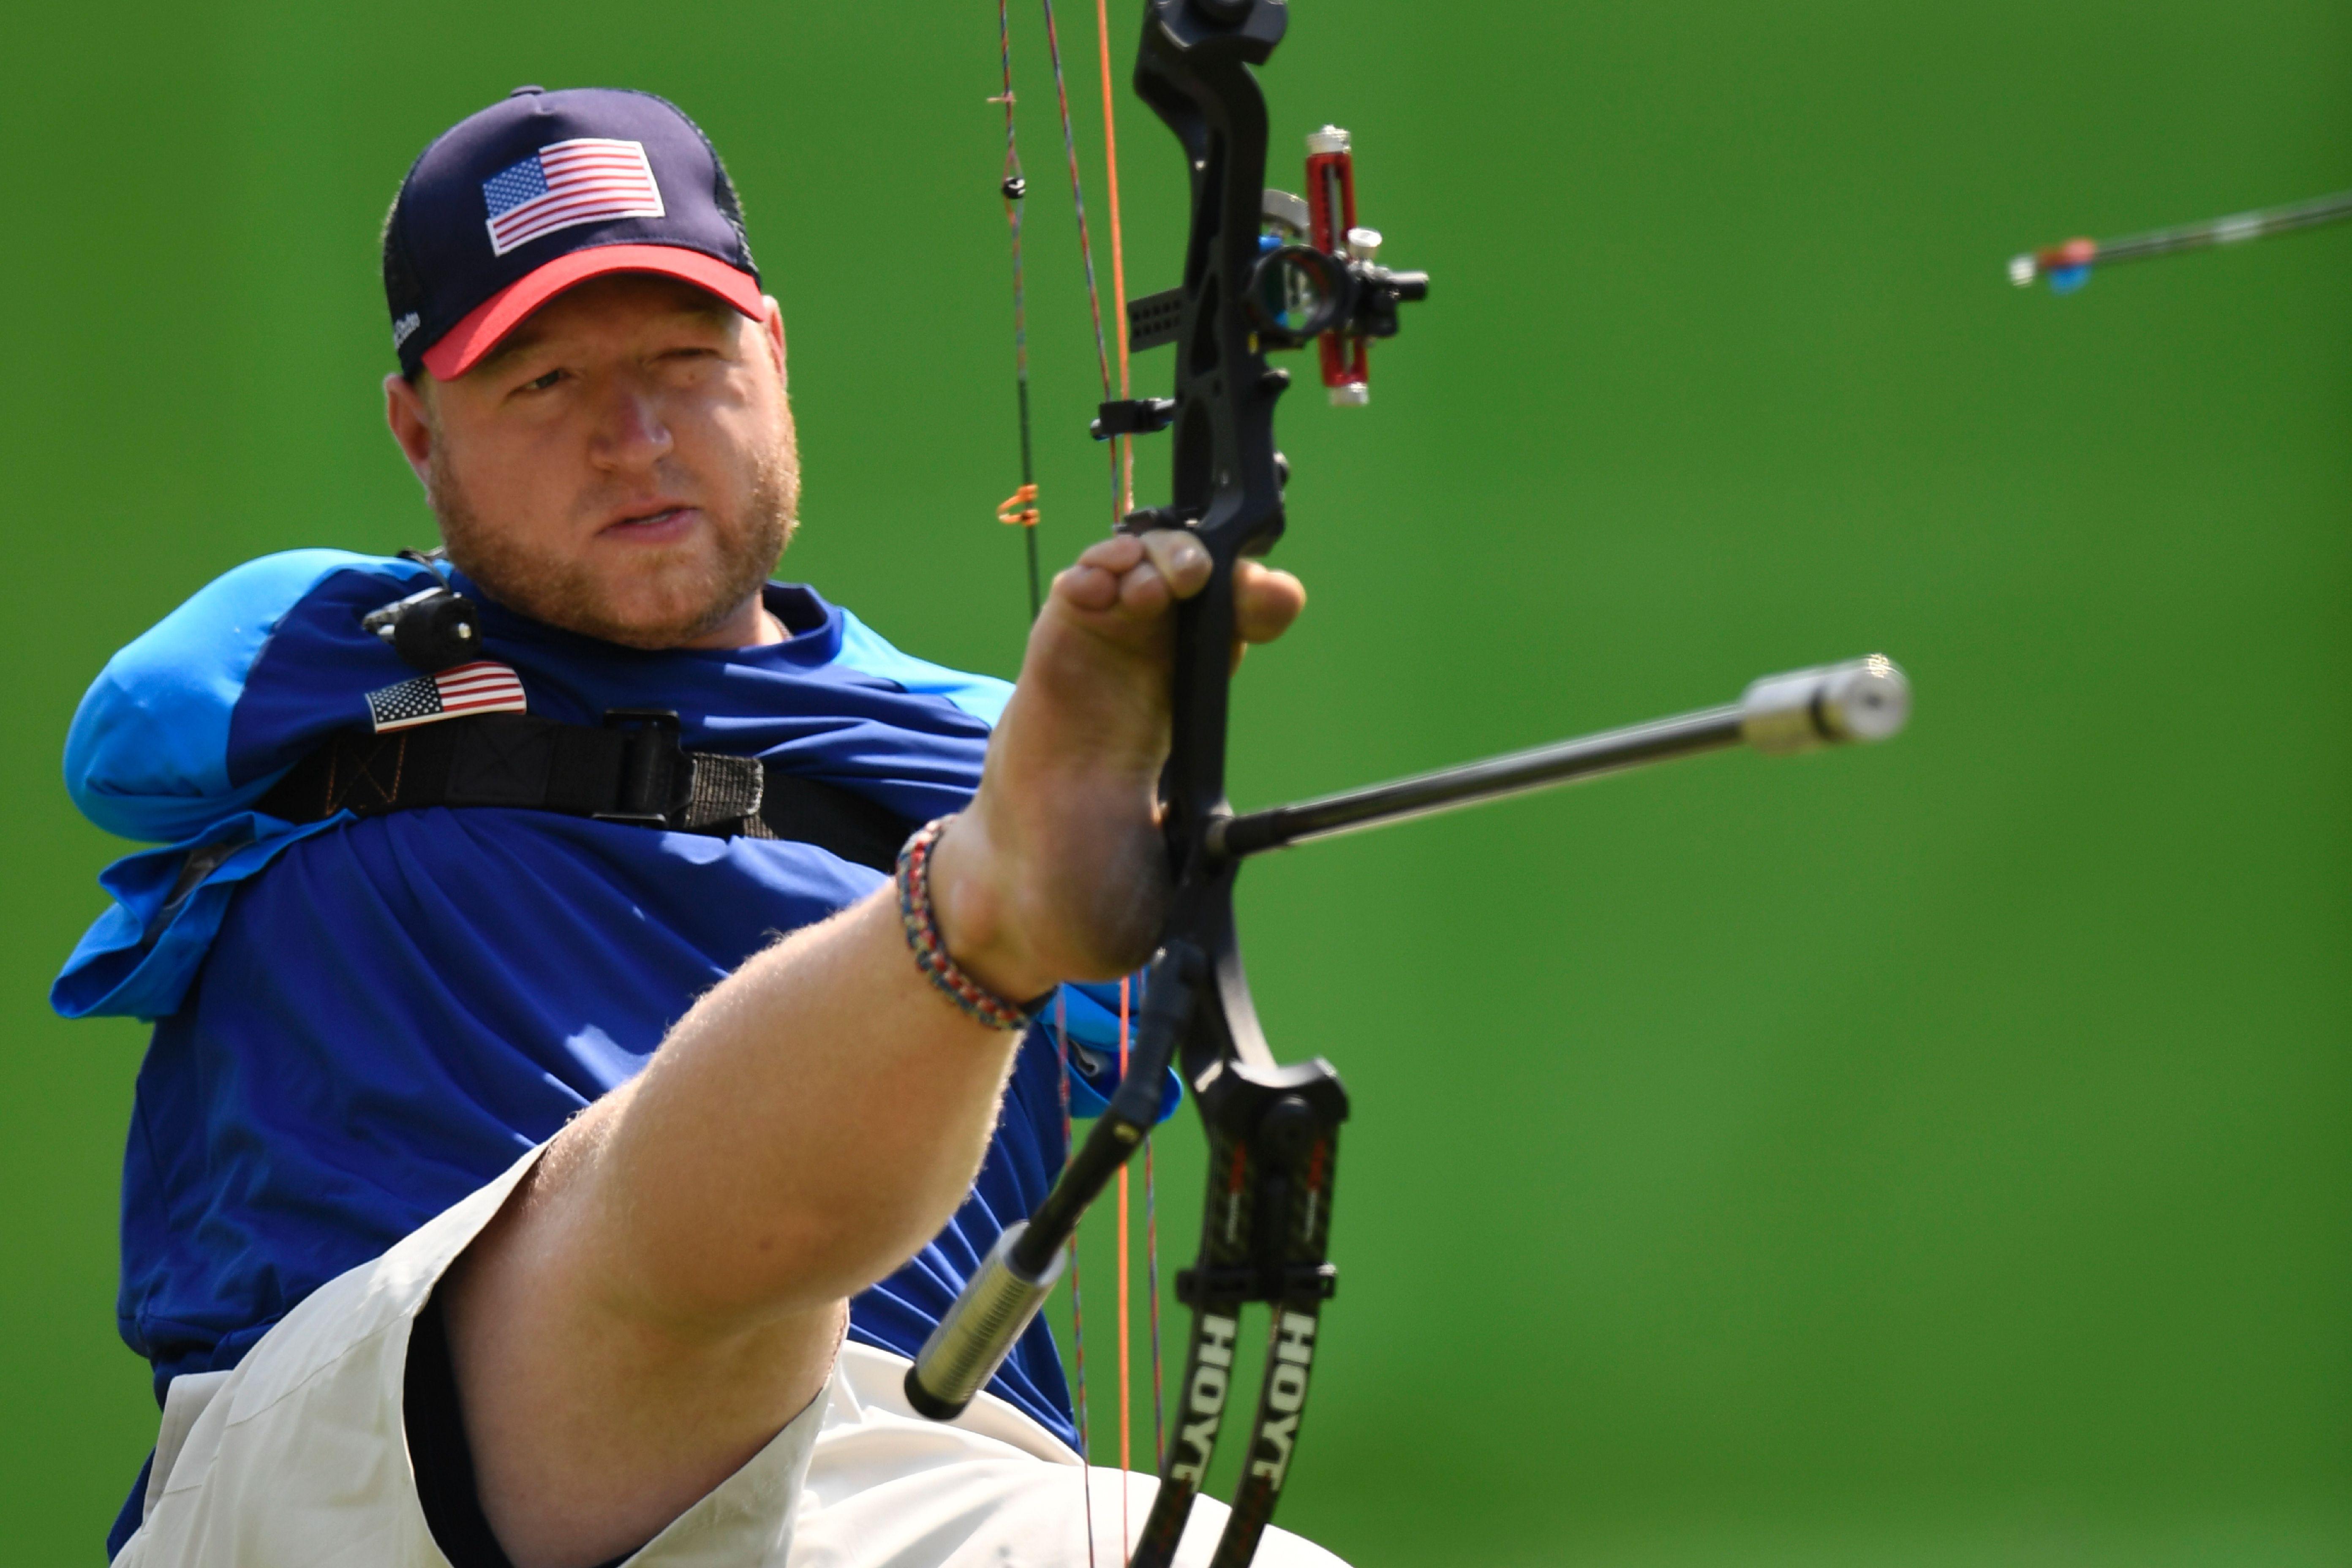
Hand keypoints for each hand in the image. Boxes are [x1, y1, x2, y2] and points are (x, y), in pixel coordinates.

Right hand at [930, 530, 1304, 998]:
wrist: (1023, 897)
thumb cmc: (1099, 879)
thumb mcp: (1182, 862)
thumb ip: (1215, 847)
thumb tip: (1246, 870)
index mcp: (1189, 710)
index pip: (1234, 632)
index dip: (1258, 604)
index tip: (1271, 603)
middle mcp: (1150, 672)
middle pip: (1193, 582)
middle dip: (1209, 561)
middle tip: (1201, 577)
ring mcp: (1098, 657)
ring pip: (1135, 572)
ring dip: (1150, 556)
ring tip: (1152, 581)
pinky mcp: (1050, 655)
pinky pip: (1077, 594)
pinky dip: (1091, 573)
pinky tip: (1096, 587)